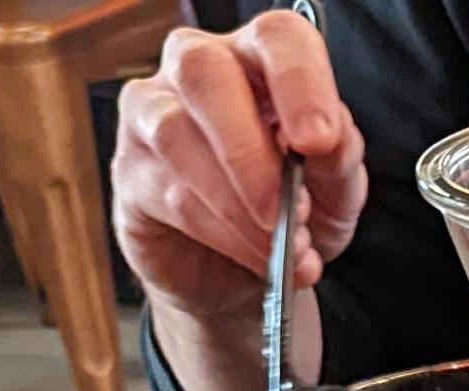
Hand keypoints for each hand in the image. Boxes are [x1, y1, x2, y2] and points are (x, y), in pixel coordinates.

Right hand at [113, 15, 361, 390]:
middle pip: (202, 71)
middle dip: (249, 149)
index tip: (320, 141)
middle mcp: (198, 68)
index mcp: (261, 58)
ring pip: (175, 135)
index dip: (298, 82)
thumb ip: (338, 158)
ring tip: (282, 246)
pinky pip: (167, 192)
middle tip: (290, 209)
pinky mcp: (130, 169)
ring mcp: (152, 113)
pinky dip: (221, 232)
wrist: (247, 275)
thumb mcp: (336, 188)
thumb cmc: (295, 211)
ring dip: (237, 203)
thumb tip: (328, 139)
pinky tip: (256, 257)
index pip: (275, 37)